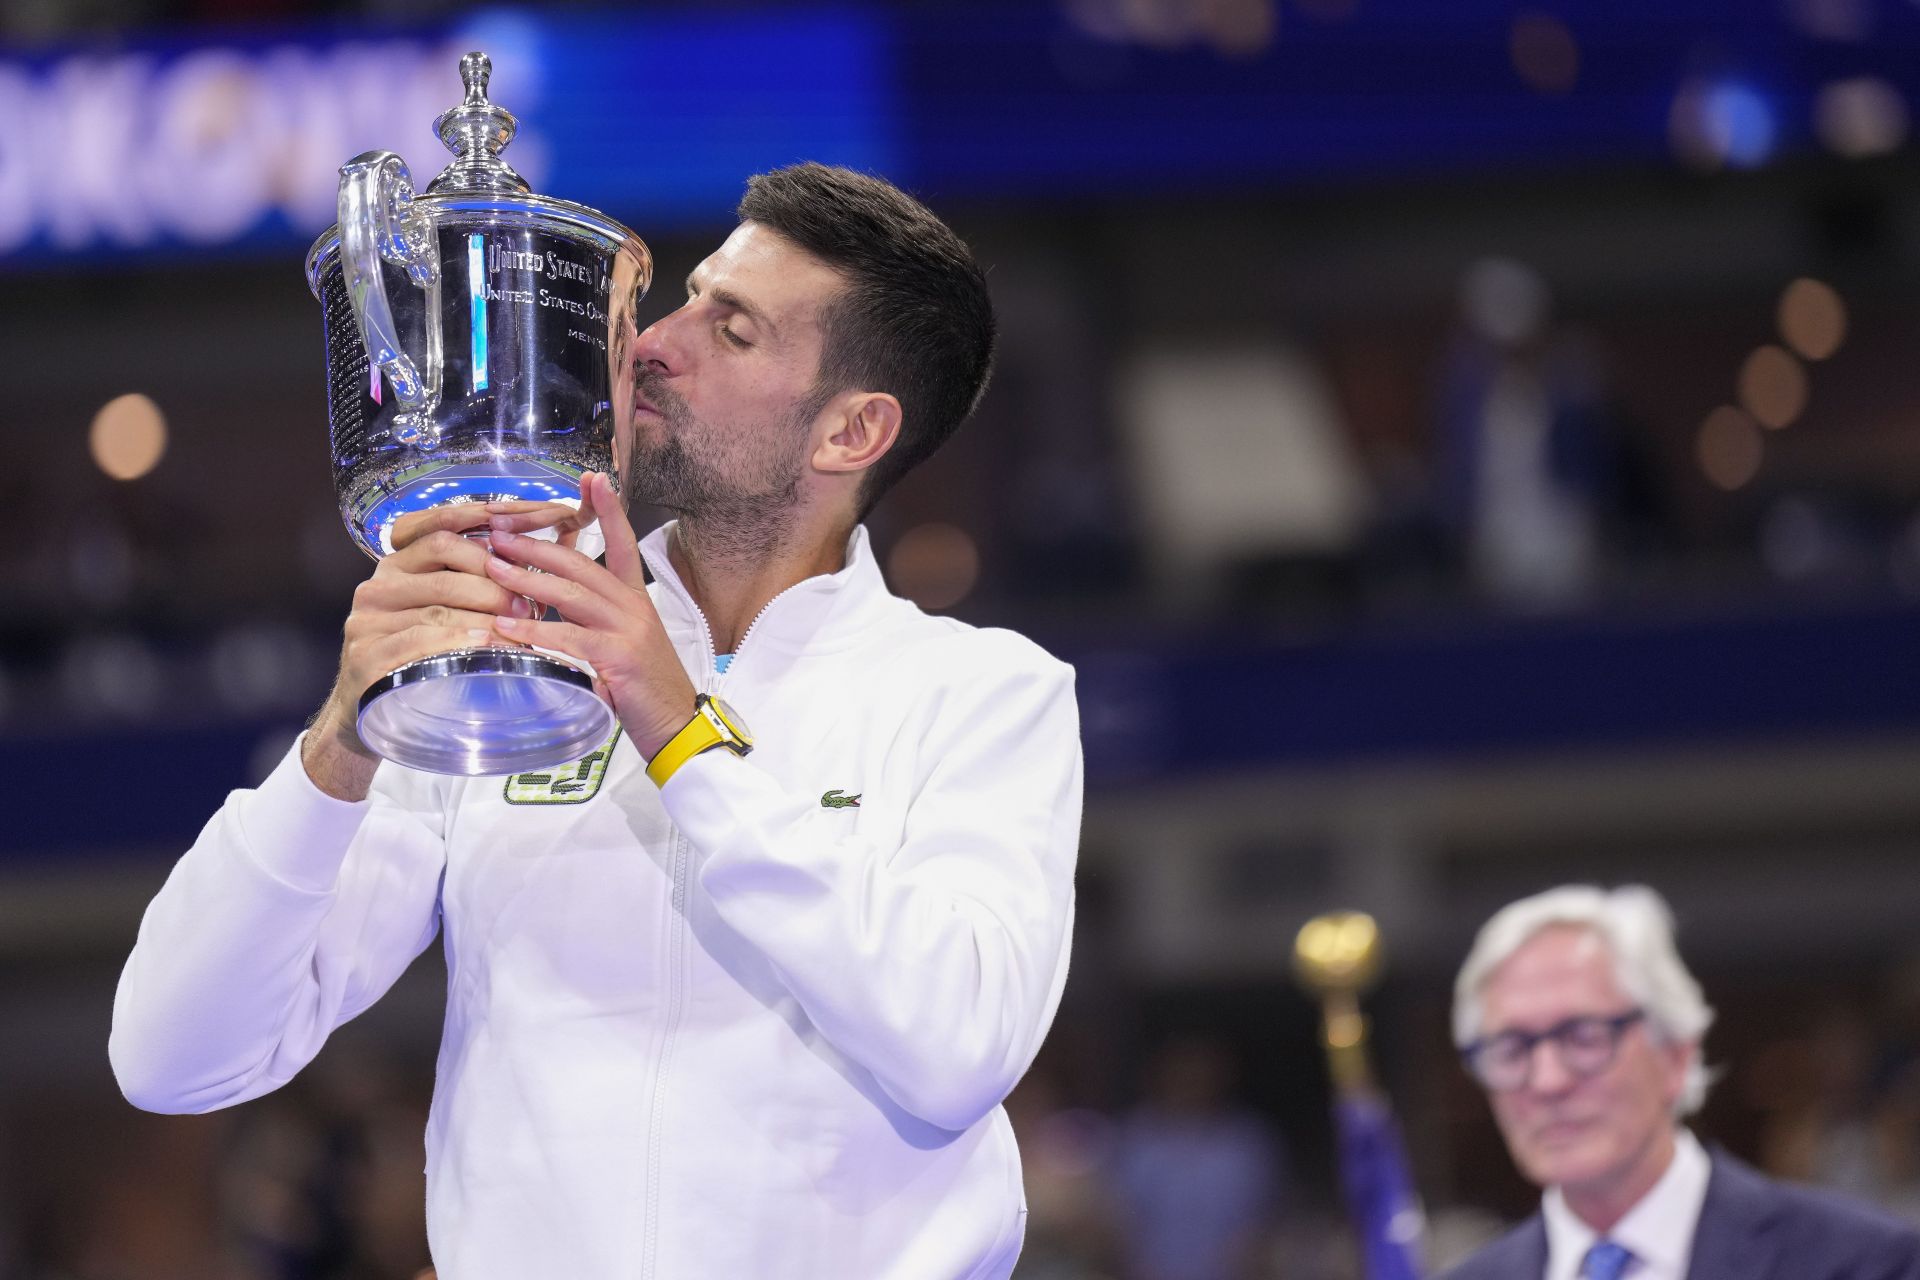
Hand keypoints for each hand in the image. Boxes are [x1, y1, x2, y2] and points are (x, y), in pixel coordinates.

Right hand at [302, 500, 571, 798]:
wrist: (377, 715)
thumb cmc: (431, 658)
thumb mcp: (457, 613)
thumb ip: (490, 581)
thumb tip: (560, 543)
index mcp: (402, 562)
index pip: (442, 523)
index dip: (488, 514)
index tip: (536, 517)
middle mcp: (380, 581)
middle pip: (444, 552)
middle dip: (495, 572)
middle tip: (531, 600)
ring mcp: (368, 618)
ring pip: (437, 601)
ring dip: (486, 612)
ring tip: (521, 627)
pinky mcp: (365, 655)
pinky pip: (417, 641)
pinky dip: (457, 641)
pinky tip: (487, 646)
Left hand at [484, 471, 697, 758]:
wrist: (677, 726)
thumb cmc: (645, 688)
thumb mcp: (624, 644)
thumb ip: (594, 621)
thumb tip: (551, 607)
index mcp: (635, 600)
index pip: (623, 543)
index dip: (608, 510)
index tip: (592, 478)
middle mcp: (633, 607)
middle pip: (580, 564)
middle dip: (535, 545)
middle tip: (496, 531)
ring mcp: (628, 630)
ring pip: (571, 594)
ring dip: (526, 579)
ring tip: (491, 567)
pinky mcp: (619, 657)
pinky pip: (569, 637)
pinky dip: (534, 632)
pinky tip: (506, 628)